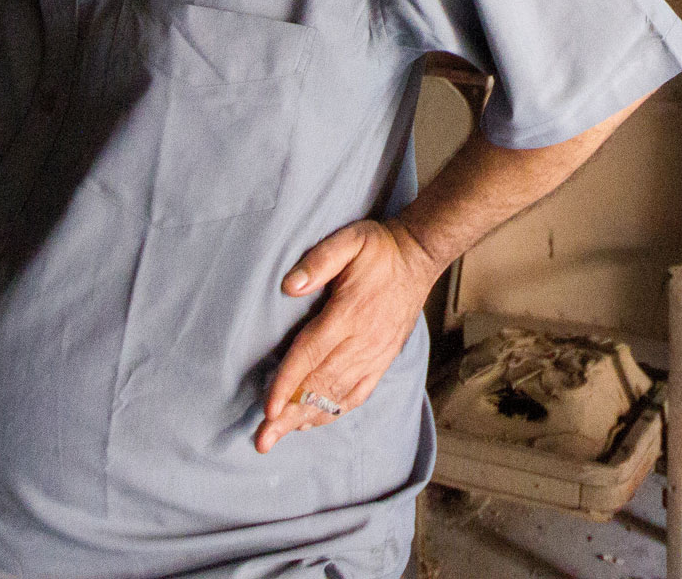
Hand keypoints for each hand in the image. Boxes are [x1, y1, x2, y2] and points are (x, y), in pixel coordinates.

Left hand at [256, 219, 442, 453]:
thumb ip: (319, 261)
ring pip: (337, 395)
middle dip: (289, 414)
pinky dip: (334, 412)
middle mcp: (362, 341)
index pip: (311, 355)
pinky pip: (357, 394)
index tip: (267, 409)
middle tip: (263, 439)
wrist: (418, 258)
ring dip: (307, 418)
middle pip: (319, 384)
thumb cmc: (379, 249)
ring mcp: (375, 354)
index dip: (287, 384)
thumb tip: (289, 286)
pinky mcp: (383, 360)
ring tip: (280, 436)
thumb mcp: (350, 241)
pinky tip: (314, 422)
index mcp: (349, 314)